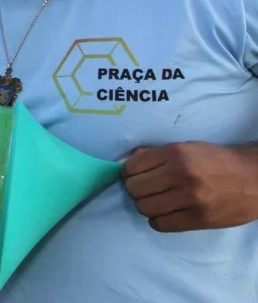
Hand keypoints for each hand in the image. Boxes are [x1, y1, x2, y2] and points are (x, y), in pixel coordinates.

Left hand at [121, 142, 257, 231]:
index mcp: (175, 154)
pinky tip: (168, 214)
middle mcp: (180, 175)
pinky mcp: (199, 219)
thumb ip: (155, 155)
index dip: (128, 173)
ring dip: (147, 206)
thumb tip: (126, 163)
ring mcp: (190, 199)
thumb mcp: (186, 148)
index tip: (134, 176)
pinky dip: (159, 221)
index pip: (132, 167)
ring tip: (159, 201)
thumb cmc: (217, 161)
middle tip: (147, 190)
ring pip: (145, 208)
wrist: (255, 178)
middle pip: (135, 189)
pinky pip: (161, 225)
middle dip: (136, 190)